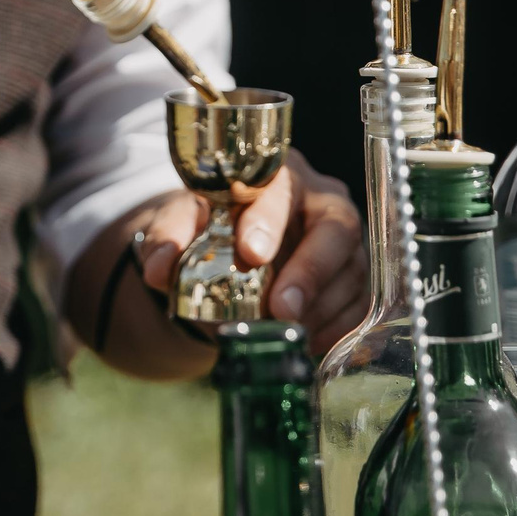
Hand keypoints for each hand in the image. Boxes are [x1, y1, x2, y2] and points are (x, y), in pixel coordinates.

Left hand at [136, 152, 368, 353]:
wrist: (234, 249)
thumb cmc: (214, 224)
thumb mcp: (184, 220)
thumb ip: (168, 236)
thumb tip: (157, 269)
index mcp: (277, 175)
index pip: (280, 188)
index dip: (269, 220)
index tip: (250, 254)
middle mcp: (322, 199)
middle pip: (336, 227)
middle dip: (309, 271)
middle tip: (280, 308)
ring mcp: (346, 239)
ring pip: (351, 270)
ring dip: (318, 307)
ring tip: (283, 330)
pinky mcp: (356, 275)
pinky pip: (359, 304)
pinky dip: (333, 327)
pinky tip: (305, 340)